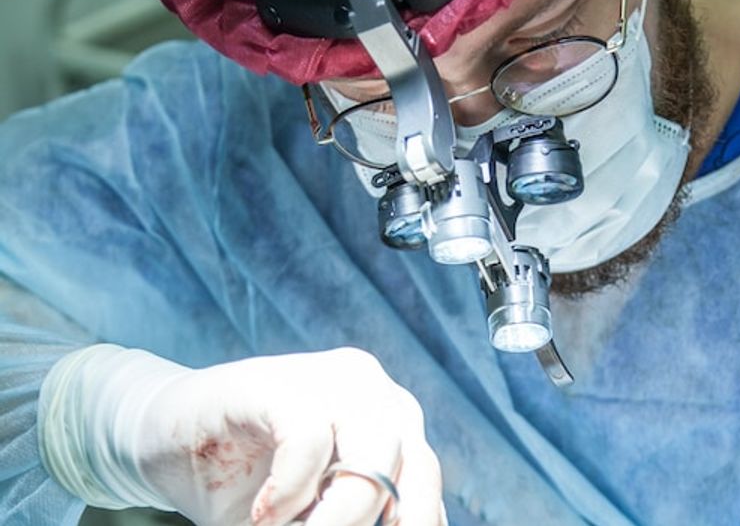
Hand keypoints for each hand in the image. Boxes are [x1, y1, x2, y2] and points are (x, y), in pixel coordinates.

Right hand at [40, 345, 445, 525]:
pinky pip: (310, 438)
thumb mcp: (312, 516)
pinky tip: (265, 514)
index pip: (426, 490)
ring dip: (339, 519)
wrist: (162, 439)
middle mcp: (376, 394)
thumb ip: (357, 523)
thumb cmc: (244, 486)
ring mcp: (331, 379)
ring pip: (371, 458)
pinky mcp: (278, 380)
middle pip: (416, 474)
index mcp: (394, 425)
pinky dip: (292, 489)